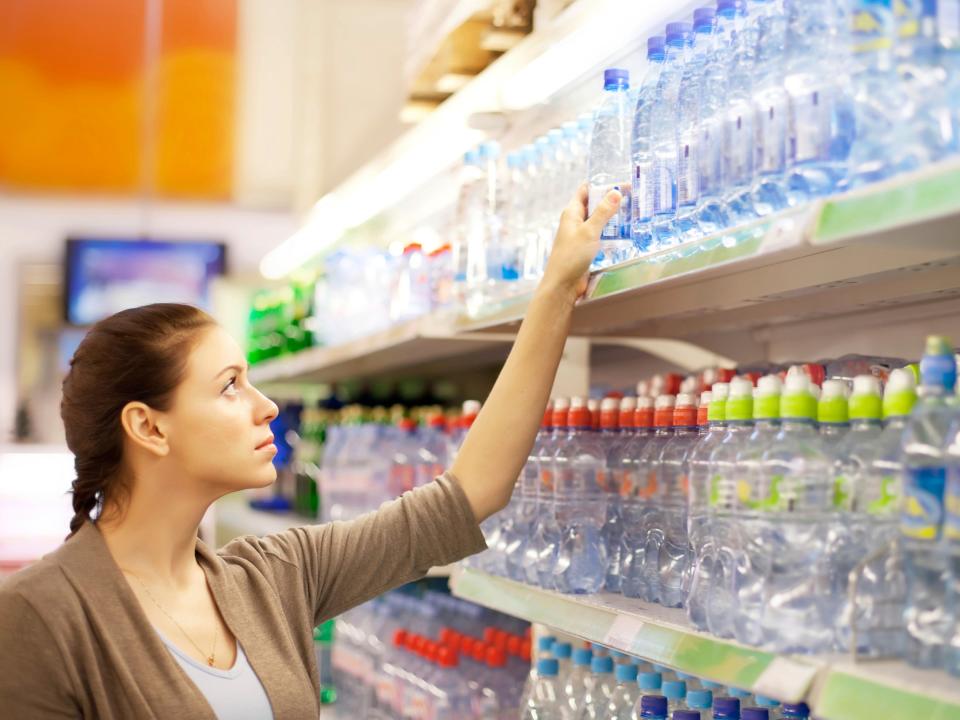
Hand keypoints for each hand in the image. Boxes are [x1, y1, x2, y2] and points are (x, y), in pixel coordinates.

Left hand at [541, 184, 622, 301]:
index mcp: (572, 212)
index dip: (601, 183)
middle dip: (610, 199)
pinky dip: (611, 230)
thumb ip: (603, 212)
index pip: (586, 190)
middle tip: (632, 195)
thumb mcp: (589, 231)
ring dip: (612, 215)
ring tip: (632, 210)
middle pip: (594, 204)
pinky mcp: (586, 247)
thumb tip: (616, 192)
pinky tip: (624, 231)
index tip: (619, 180)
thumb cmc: (571, 257)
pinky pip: (600, 234)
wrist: (563, 285)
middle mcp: (575, 221)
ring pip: (599, 219)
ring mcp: (581, 235)